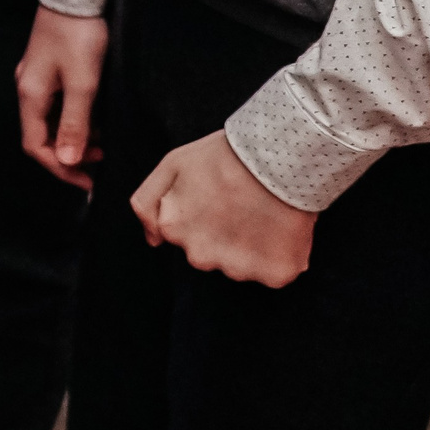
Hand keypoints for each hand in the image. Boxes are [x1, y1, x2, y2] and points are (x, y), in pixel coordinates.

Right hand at [16, 5, 107, 190]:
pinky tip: (93, 117)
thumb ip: (75, 124)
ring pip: (50, 120)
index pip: (36, 146)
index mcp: (31, 96)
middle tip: (99, 161)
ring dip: (73, 136)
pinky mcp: (48, 68)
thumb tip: (68, 160)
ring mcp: (36, 78)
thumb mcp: (82, 84)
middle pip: (41, 135)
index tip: (87, 180)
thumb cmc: (79, 36)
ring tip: (101, 141)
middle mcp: (27, 89)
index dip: (60, 168)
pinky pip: (56, 105)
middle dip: (68, 154)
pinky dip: (74, 118)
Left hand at [132, 130, 316, 285]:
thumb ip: (148, 204)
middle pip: (211, 253)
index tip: (217, 196)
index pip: (183, 234)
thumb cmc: (225, 156)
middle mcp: (201, 257)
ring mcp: (238, 269)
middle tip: (241, 203)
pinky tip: (281, 228)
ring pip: (242, 265)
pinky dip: (279, 255)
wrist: (279, 155)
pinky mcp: (274, 274)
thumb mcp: (172, 165)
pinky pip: (274, 271)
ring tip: (263, 212)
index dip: (201, 213)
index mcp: (174, 230)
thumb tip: (153, 241)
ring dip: (252, 246)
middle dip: (223, 234)